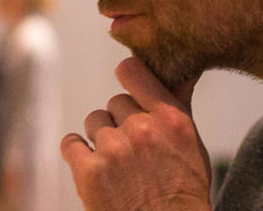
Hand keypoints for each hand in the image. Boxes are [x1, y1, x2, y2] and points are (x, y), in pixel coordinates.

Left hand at [60, 57, 210, 209]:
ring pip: (93, 122)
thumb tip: (180, 70)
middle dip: (121, 121)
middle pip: (114, 103)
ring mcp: (113, 150)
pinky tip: (94, 168)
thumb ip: (179, 106)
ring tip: (119, 164)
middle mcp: (142, 129)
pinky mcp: (89, 171)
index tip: (129, 89)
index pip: (132, 71)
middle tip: (133, 149)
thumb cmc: (183, 192)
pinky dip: (77, 154)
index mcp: (171, 119)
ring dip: (101, 139)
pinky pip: (70, 144)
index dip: (128, 77)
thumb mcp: (192, 146)